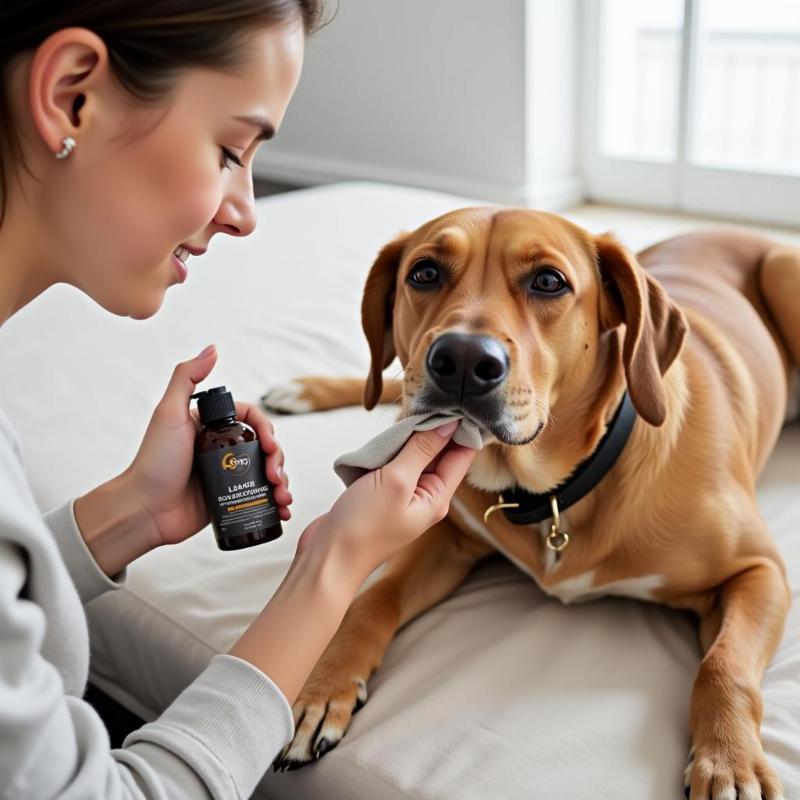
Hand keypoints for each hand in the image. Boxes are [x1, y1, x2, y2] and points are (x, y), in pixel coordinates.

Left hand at [120, 344, 292, 549]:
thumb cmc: (154, 462)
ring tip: (282, 497)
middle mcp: (221, 449)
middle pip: (264, 446)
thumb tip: (213, 349)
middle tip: (275, 476)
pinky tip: (283, 509)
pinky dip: (276, 503)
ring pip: (267, 472)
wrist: (144, 510)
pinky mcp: (229, 499)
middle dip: (278, 460)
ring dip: (283, 483)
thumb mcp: (169, 414)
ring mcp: (226, 475)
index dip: (266, 429)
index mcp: (210, 426)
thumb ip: (186, 377)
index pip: (251, 418)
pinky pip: (260, 497)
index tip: (269, 445)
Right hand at [295, 420, 475, 584]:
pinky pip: (392, 465)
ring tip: (402, 416)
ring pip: (413, 457)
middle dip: (433, 429)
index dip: (461, 428)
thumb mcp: (397, 481)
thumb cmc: (363, 527)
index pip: (461, 455)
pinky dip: (389, 450)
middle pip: (438, 453)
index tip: (455, 401)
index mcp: (437, 497)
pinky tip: (382, 439)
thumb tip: (449, 425)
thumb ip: (423, 450)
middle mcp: (424, 496)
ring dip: (408, 438)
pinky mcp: (380, 495)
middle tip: (424, 402)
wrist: (328, 558)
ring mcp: (401, 496)